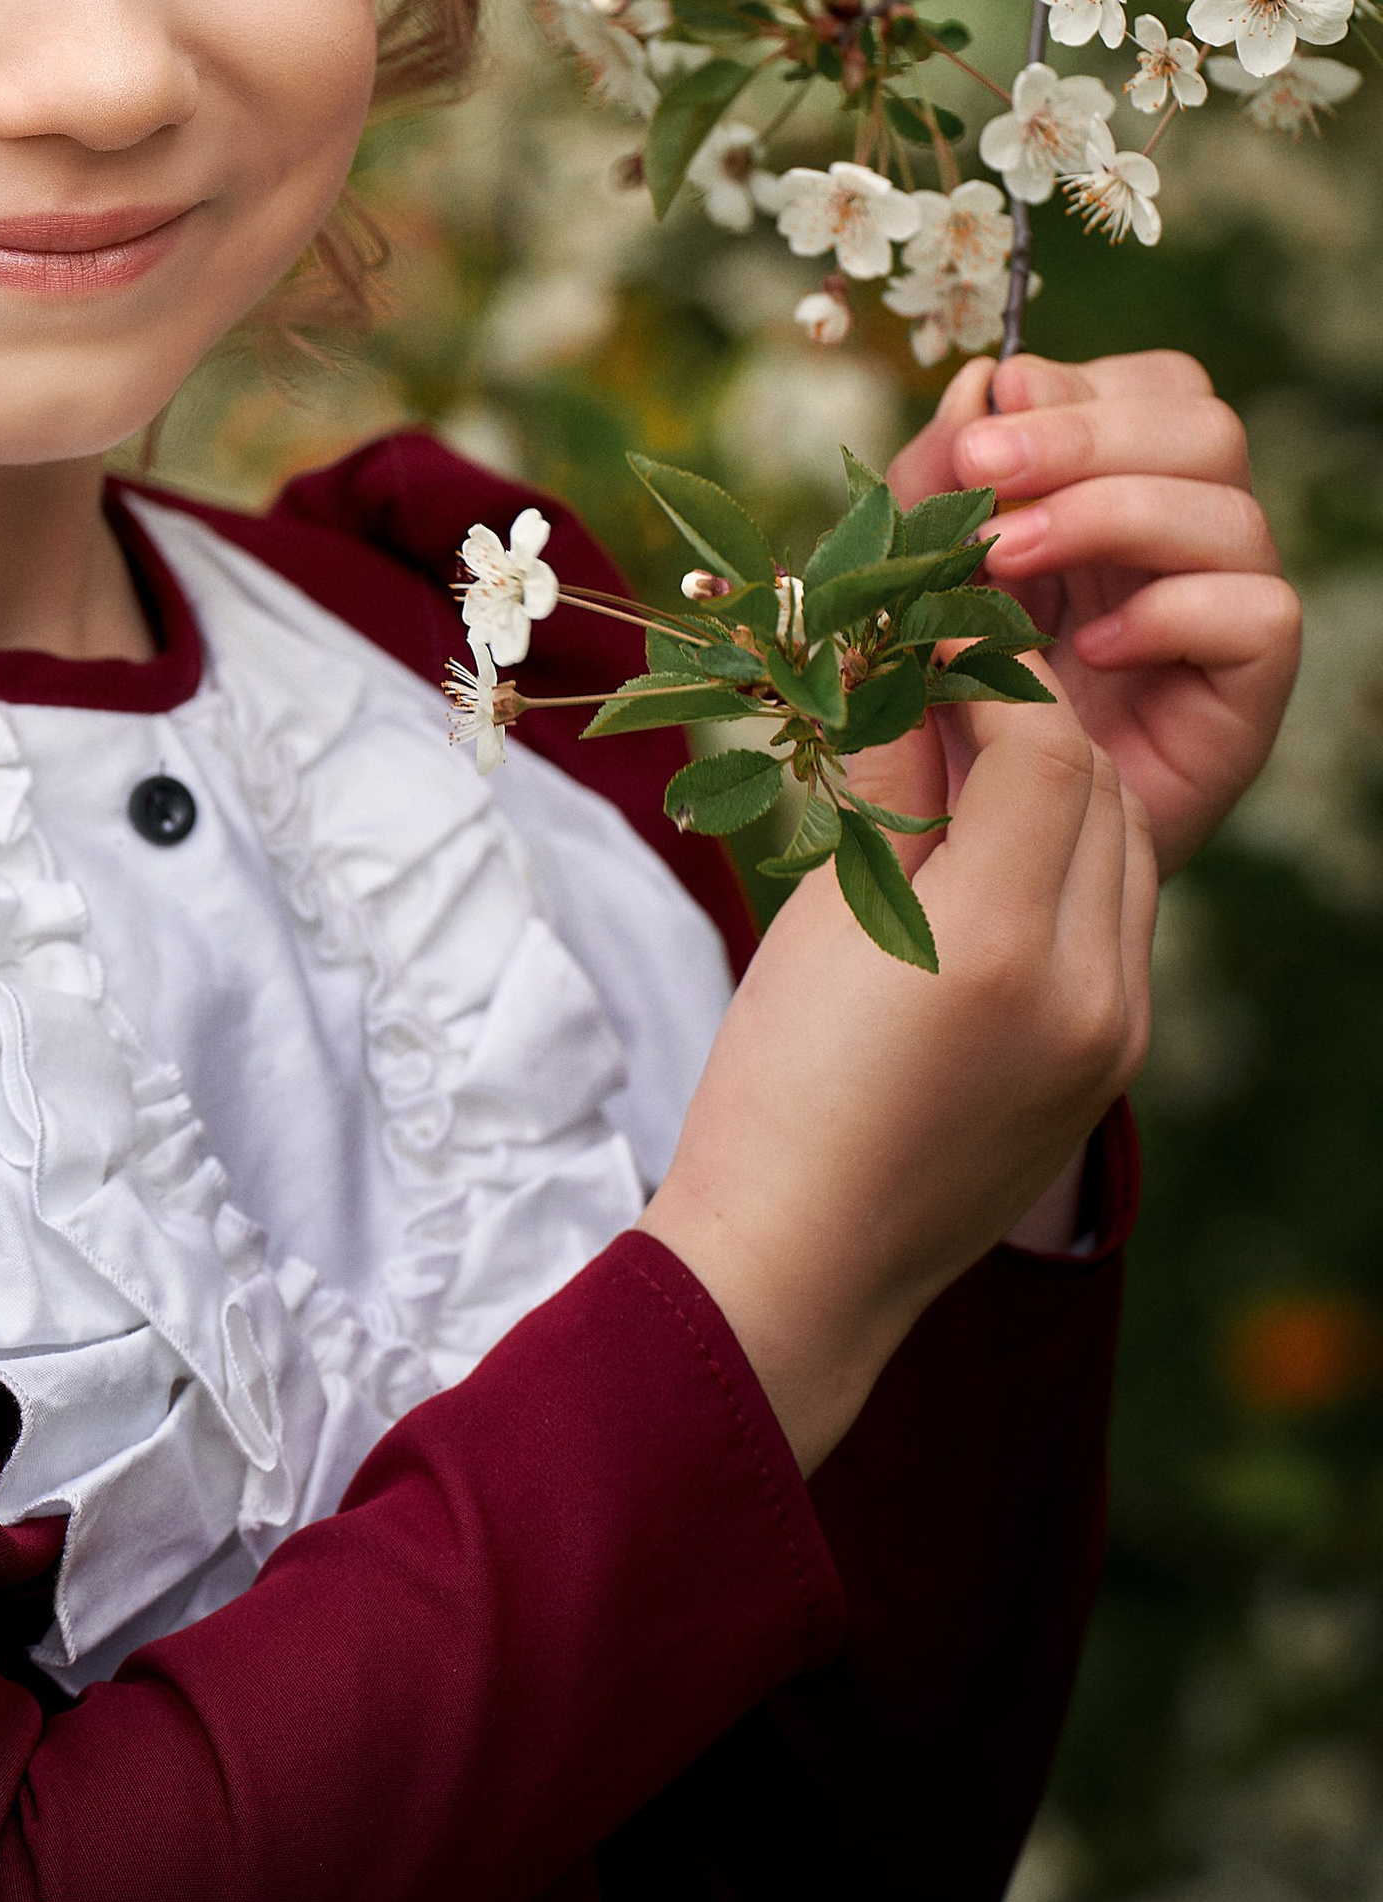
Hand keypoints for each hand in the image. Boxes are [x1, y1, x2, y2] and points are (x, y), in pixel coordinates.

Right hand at [640, 697, 1153, 1472]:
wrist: (802, 1263)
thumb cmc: (776, 1084)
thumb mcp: (820, 912)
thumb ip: (886, 776)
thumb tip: (903, 658)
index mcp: (993, 941)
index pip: (1044, 746)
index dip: (988, 674)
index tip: (924, 638)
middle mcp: (1086, 987)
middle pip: (1101, 789)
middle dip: (1028, 723)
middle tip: (939, 688)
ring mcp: (1117, 1035)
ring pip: (1127, 847)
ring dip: (1059, 789)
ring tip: (962, 769)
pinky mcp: (1116, 1066)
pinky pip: (1120, 921)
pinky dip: (1070, 865)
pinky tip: (989, 861)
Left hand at [884, 348, 1298, 877]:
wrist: (954, 840)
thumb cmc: (935, 693)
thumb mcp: (914, 565)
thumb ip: (938, 473)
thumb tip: (989, 378)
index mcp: (1115, 488)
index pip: (1153, 389)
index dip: (1077, 390)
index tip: (979, 431)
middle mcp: (1182, 541)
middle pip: (1204, 429)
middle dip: (1088, 436)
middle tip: (985, 471)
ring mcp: (1221, 613)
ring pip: (1233, 512)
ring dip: (1111, 513)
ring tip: (1008, 558)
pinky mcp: (1244, 694)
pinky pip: (1262, 616)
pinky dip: (1172, 612)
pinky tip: (1089, 649)